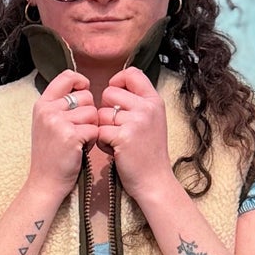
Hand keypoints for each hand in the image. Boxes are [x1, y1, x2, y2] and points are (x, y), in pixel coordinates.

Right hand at [30, 70, 100, 196]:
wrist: (45, 182)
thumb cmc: (51, 154)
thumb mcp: (47, 124)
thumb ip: (59, 105)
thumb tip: (83, 86)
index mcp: (42, 104)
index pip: (67, 77)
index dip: (81, 81)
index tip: (84, 91)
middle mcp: (47, 110)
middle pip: (85, 96)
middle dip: (89, 112)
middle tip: (79, 129)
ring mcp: (57, 122)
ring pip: (92, 112)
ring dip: (92, 127)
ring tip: (80, 140)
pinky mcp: (70, 136)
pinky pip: (94, 129)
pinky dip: (92, 140)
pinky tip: (81, 148)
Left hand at [97, 69, 174, 202]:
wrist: (154, 180)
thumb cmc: (148, 152)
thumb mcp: (152, 120)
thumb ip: (138, 102)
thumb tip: (116, 85)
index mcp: (154, 100)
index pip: (131, 73)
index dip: (117, 81)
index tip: (113, 95)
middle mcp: (147, 107)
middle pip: (109, 92)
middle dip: (104, 109)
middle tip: (114, 127)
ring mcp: (136, 121)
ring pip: (101, 113)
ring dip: (102, 128)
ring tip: (115, 141)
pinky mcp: (124, 136)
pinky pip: (99, 131)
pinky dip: (101, 142)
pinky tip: (113, 150)